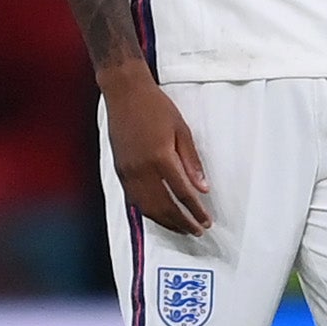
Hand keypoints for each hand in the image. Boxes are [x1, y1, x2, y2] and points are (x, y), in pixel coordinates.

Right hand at [107, 75, 213, 236]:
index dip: (195, 211)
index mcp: (160, 158)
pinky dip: (148, 212)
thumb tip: (203, 188)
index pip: (182, 193)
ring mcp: (127, 172)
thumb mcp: (182, 130)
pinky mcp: (119, 171)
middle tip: (197, 231)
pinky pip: (134, 199)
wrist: (125, 94)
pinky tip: (159, 216)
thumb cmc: (157, 108)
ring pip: (146, 207)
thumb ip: (192, 161)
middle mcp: (141, 170)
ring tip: (181, 229)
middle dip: (181, 222)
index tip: (206, 221)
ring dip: (165, 221)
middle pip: (164, 206)